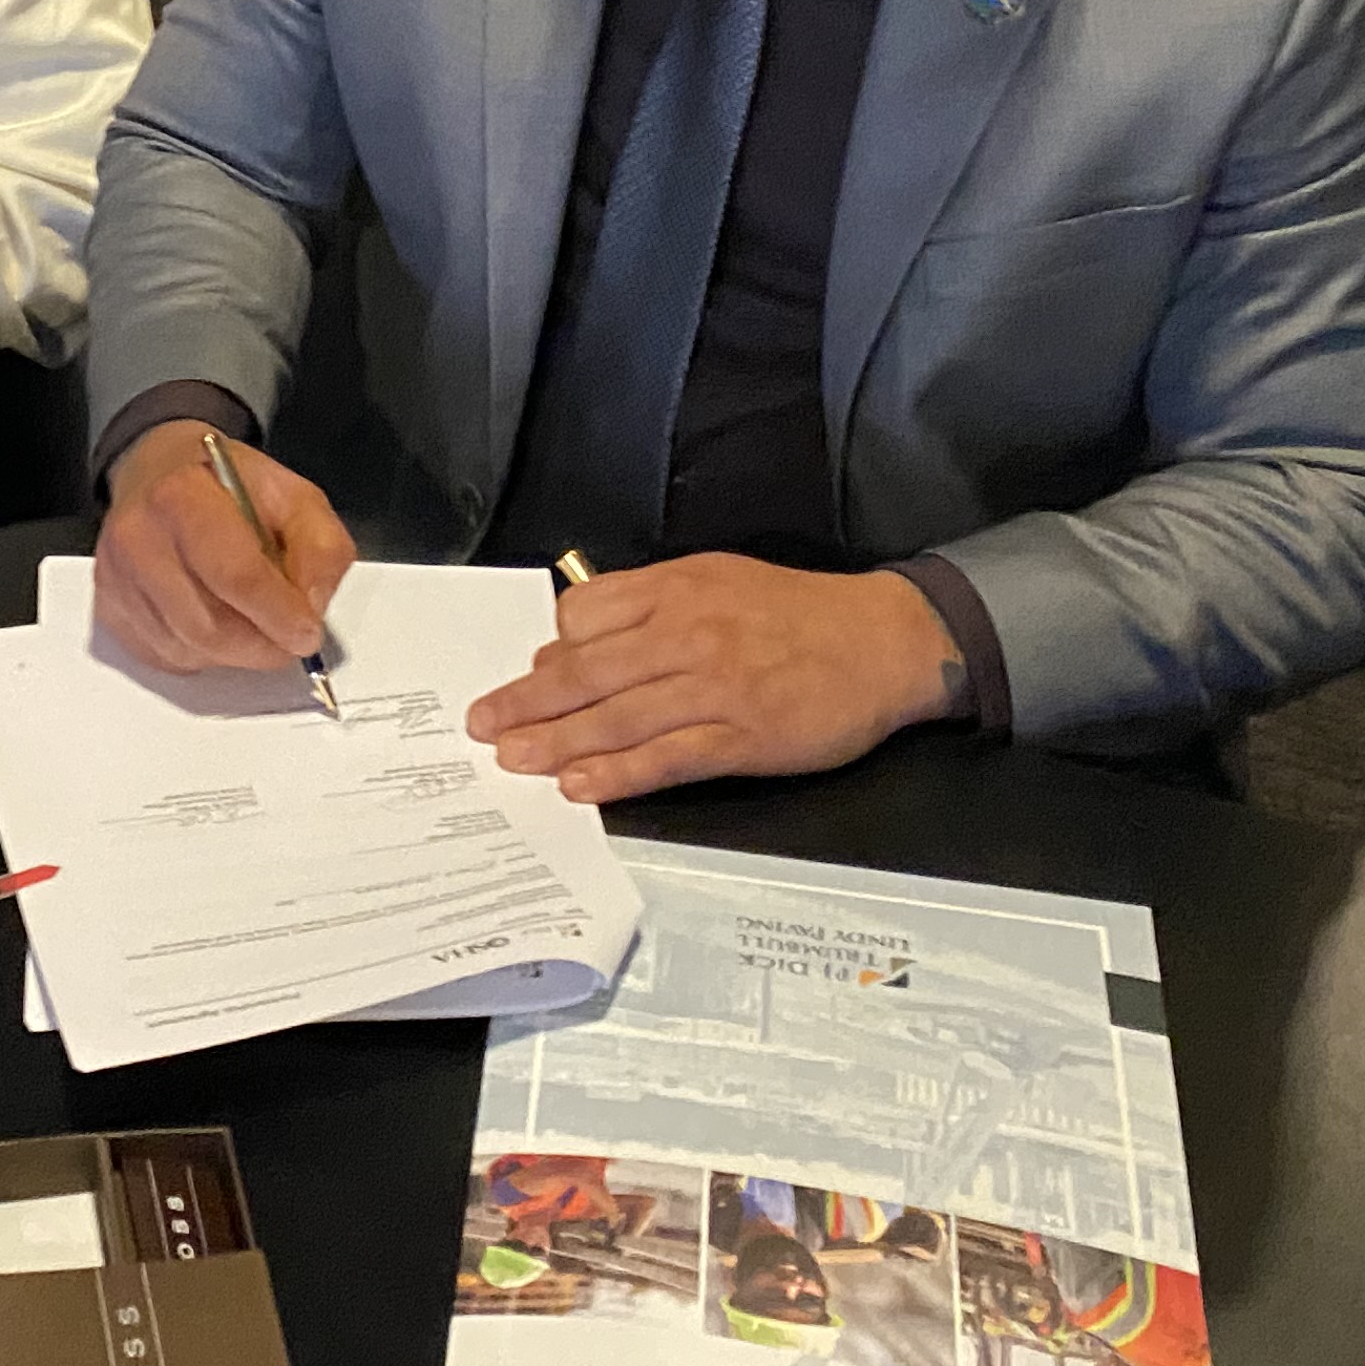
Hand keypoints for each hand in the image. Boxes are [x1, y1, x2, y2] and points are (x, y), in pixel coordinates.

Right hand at [92, 421, 357, 672]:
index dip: (278, 614)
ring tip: (251, 622)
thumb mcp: (294, 495)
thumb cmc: (225, 484)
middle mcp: (138, 536)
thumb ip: (320, 548)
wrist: (159, 469)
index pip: (234, 574)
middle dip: (260, 646)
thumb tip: (311, 607)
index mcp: (183, 495)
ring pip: (187, 649)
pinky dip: (201, 654)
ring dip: (233, 652)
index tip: (307, 634)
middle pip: (207, 625)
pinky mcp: (109, 606)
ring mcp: (117, 575)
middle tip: (288, 641)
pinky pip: (164, 657)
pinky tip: (214, 620)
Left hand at [464, 555, 959, 802]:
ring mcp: (715, 687)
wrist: (883, 640)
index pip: (587, 617)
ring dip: (557, 742)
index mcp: (677, 589)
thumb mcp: (717, 580)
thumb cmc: (796, 613)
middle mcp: (687, 634)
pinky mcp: (743, 736)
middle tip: (481, 725)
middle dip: (527, 702)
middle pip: (588, 672)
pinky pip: (667, 757)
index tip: (521, 680)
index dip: (548, 654)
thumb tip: (576, 643)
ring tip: (511, 759)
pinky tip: (581, 785)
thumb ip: (649, 606)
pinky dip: (619, 772)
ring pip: (618, 717)